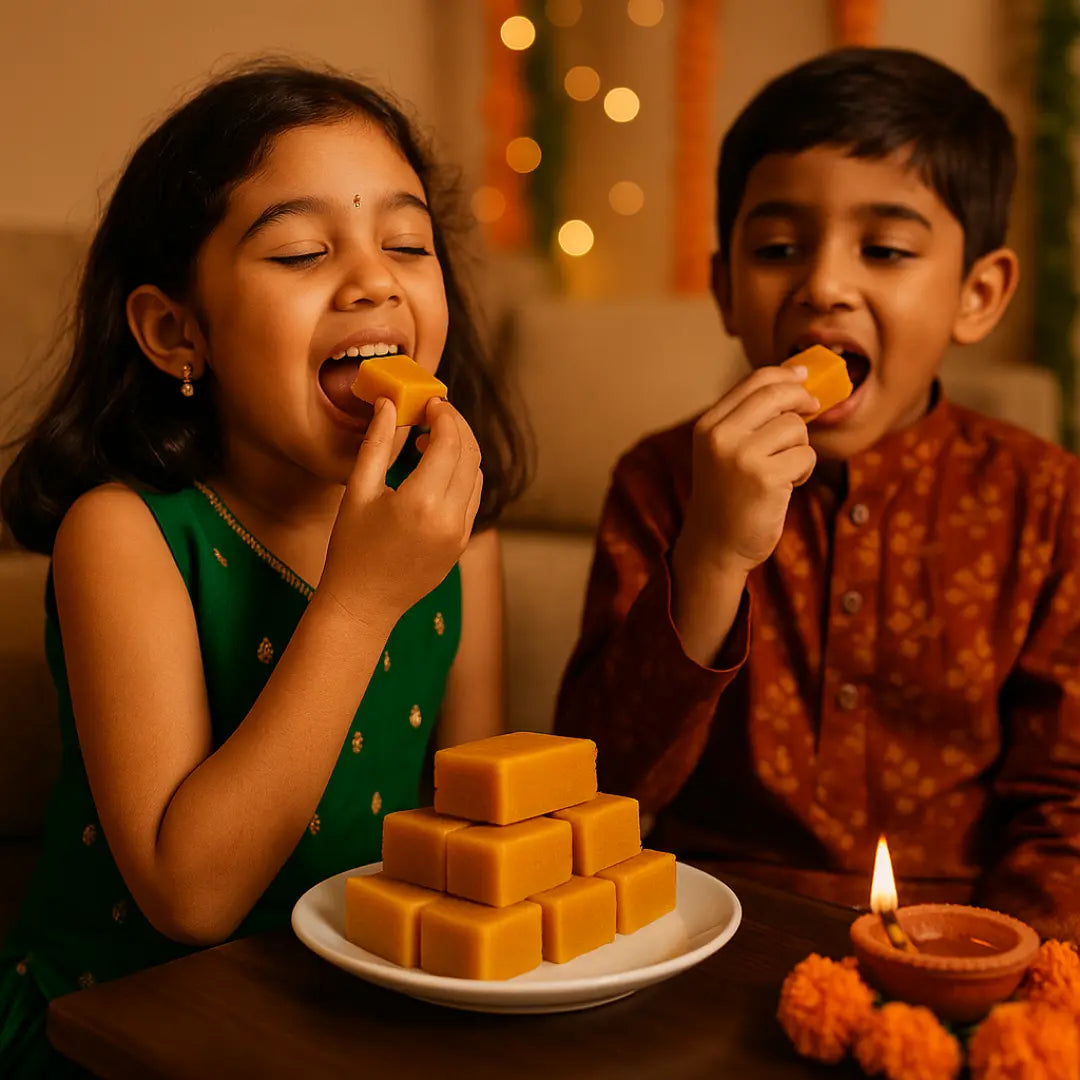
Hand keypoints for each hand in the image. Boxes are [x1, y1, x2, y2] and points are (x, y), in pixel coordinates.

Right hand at [319, 397, 482, 625]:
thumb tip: (389, 404)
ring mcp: (460, 533)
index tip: (430, 403)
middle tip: (435, 412)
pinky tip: (438, 469)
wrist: (363, 604)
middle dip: (456, 426)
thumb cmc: (351, 549)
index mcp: (421, 501)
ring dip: (462, 450)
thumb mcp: (358, 491)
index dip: (444, 415)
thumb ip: (377, 443)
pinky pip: (473, 498)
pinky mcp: (461, 544)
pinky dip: (463, 475)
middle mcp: (449, 518)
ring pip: (477, 475)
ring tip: (432, 439)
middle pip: (470, 454)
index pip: (450, 442)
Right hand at [673, 365, 817, 586]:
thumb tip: (798, 379)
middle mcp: (721, 437)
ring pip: (796, 427)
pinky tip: (787, 485)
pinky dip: (804, 470)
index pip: (754, 381)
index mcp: (708, 425)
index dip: (786, 374)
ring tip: (784, 467)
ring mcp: (742, 457)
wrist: (715, 545)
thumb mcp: (724, 450)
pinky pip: (806, 455)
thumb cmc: (728, 496)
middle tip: (813, 409)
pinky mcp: (766, 478)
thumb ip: (749, 418)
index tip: (804, 377)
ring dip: (800, 446)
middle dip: (803, 399)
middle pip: (778, 394)